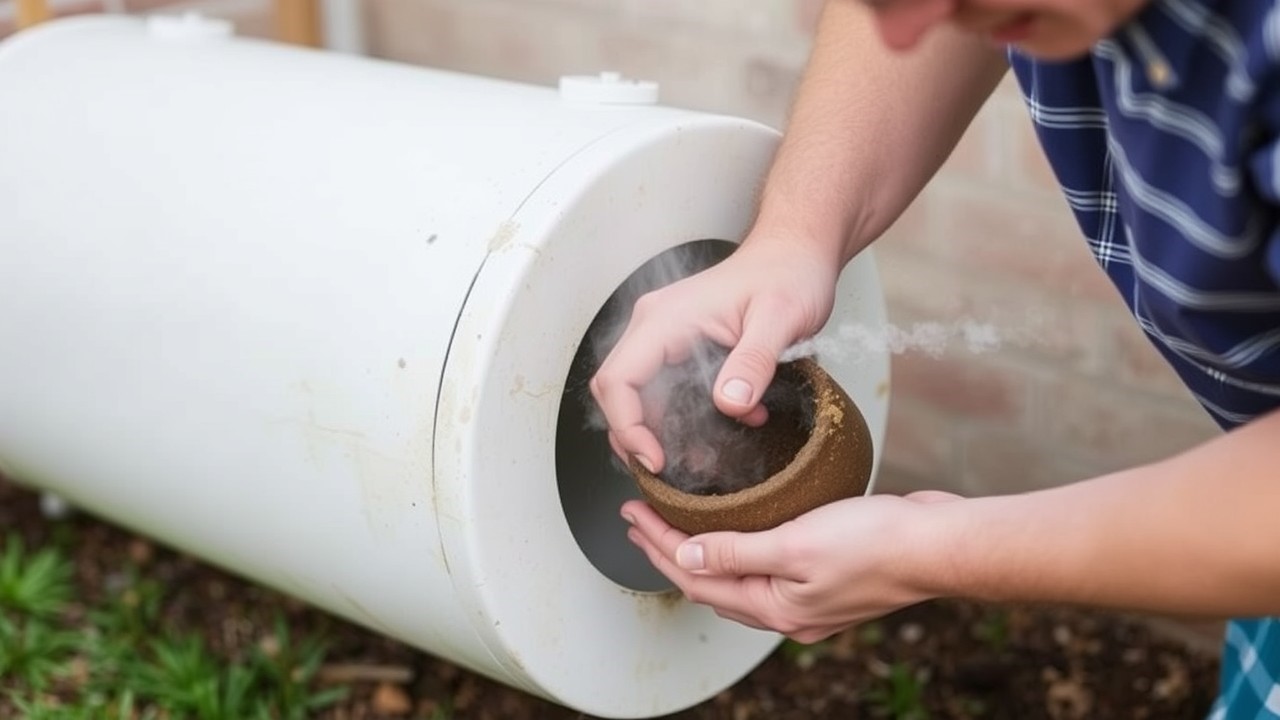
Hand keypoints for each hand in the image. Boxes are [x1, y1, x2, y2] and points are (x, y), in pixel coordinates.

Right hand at [590, 238, 838, 472]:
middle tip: (668, 470)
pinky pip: (666, 389)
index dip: (628, 427)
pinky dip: (686, 417)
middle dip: (636, 436)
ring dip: (662, 430)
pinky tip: (727, 427)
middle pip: (618, 392)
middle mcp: (656, 326)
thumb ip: (753, 362)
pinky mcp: (682, 347)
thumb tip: (728, 404)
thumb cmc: (788, 273)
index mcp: (666, 319)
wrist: (798, 252)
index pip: (618, 380)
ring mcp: (666, 336)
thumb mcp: (781, 319)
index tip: (655, 460)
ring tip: (702, 457)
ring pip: (639, 395)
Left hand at [621, 491, 963, 642]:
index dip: (658, 547)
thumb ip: (736, 551)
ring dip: (702, 550)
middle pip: (710, 582)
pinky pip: (766, 567)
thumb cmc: (876, 543)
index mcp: (775, 609)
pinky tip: (737, 530)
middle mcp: (787, 613)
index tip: (632, 515)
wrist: (939, 545)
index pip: (695, 578)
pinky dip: (739, 549)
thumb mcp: (795, 543)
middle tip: (640, 518)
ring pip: (737, 578)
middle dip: (670, 550)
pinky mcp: (826, 577)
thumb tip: (684, 555)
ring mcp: (808, 598)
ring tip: (675, 524)